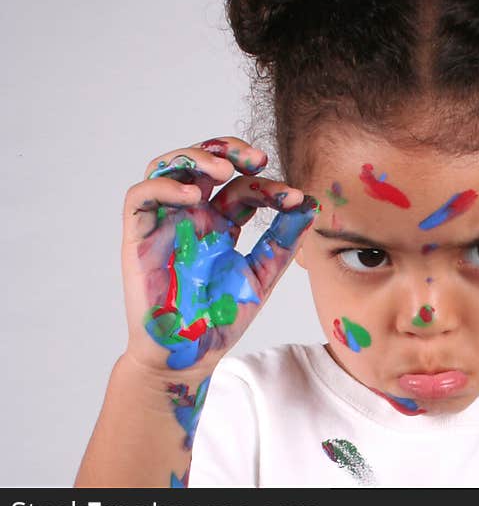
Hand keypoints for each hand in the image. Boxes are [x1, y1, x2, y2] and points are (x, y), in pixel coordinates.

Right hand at [120, 136, 317, 372]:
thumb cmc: (220, 318)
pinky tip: (193, 195)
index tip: (294, 198)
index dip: (268, 185)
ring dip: (196, 157)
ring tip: (225, 168)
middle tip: (258, 158)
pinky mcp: (139, 236)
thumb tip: (312, 204)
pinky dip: (163, 186)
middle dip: (229, 150)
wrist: (188, 355)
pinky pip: (140, 196)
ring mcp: (165, 222)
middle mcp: (192, 216)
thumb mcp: (262, 274)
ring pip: (169, 167)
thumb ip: (284, 240)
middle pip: (203, 162)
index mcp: (220, 223)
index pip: (242, 187)